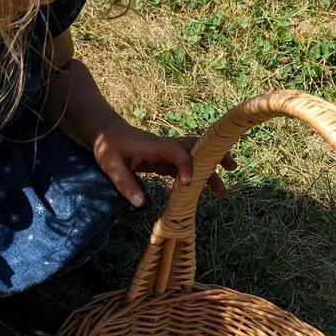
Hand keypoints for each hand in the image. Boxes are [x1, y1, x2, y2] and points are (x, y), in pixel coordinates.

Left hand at [90, 120, 235, 207]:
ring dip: (210, 171)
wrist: (104, 130)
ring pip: (194, 158)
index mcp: (153, 146)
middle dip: (214, 158)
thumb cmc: (106, 144)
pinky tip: (201, 192)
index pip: (177, 151)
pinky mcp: (165, 160)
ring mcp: (166, 153)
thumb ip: (125, 183)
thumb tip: (141, 204)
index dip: (186, 166)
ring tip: (223, 191)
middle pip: (196, 148)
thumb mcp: (110, 164)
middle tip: (231, 170)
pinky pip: (186, 167)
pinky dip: (196, 177)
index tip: (187, 184)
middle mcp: (165, 147)